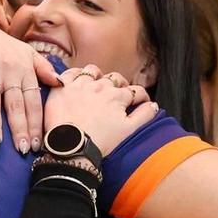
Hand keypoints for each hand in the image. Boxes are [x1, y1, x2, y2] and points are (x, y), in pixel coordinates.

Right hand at [0, 14, 61, 151]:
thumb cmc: (2, 45)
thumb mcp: (26, 53)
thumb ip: (44, 68)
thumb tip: (62, 83)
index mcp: (24, 70)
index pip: (33, 101)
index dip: (36, 123)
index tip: (39, 143)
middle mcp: (8, 72)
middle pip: (15, 105)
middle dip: (20, 128)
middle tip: (23, 150)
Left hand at [42, 66, 156, 154]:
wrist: (70, 147)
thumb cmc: (100, 141)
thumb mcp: (128, 131)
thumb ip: (144, 115)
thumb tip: (154, 105)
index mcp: (118, 96)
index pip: (135, 90)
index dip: (140, 96)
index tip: (140, 102)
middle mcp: (100, 86)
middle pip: (115, 79)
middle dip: (119, 86)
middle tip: (117, 96)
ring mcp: (81, 84)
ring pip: (93, 71)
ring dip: (98, 77)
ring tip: (96, 86)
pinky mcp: (63, 87)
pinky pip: (72, 72)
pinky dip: (76, 75)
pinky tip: (77, 83)